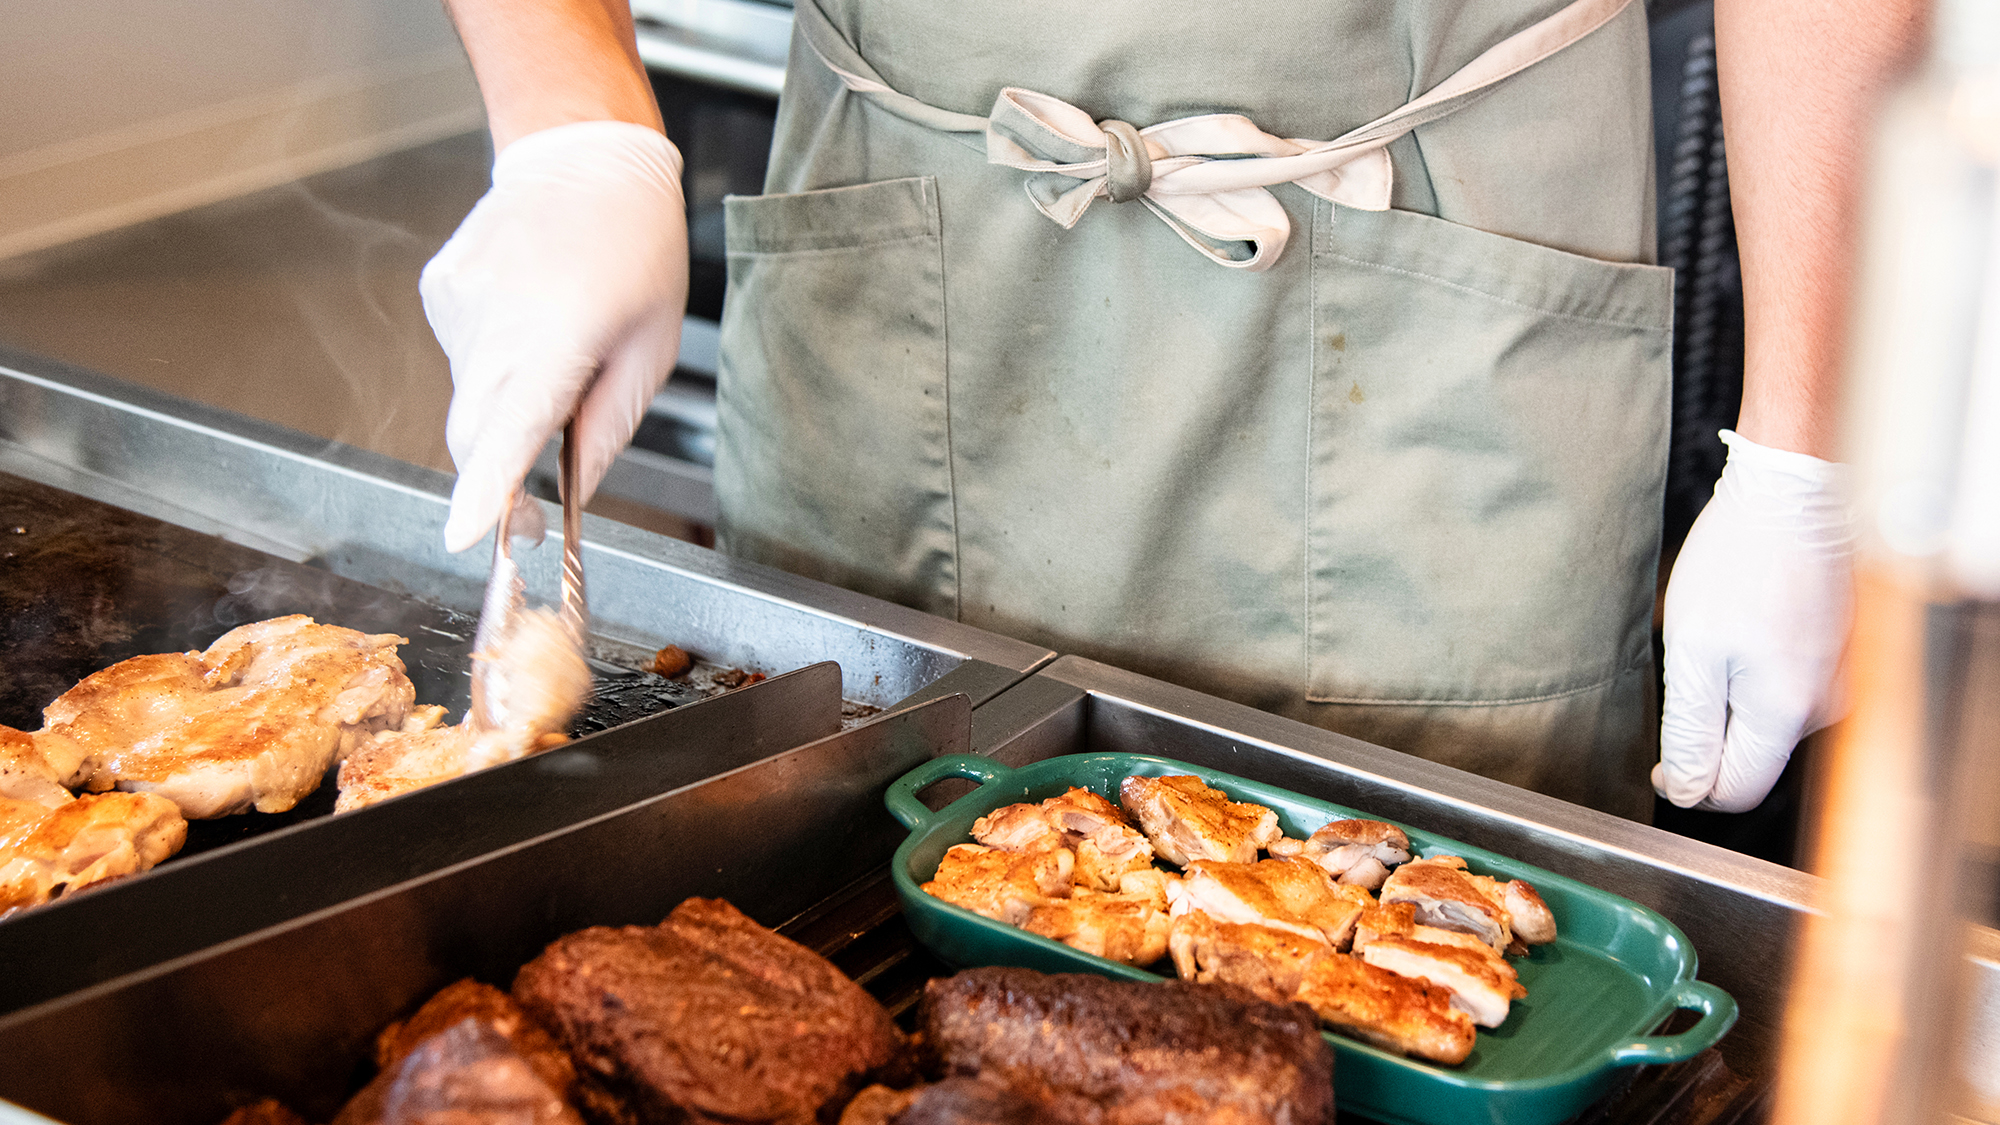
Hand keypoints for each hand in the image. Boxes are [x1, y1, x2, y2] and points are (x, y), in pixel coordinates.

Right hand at [421, 120, 687, 551]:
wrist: (585, 157)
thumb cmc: (636, 250)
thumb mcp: (651, 349)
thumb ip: (607, 427)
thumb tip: (573, 490)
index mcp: (557, 338)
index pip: (512, 428)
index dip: (488, 487)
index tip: (468, 534)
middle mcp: (496, 322)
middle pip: (474, 433)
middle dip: (497, 477)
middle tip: (528, 511)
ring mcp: (458, 305)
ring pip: (469, 398)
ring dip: (505, 402)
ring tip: (556, 348)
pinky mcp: (439, 292)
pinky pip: (463, 356)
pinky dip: (493, 361)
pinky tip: (528, 319)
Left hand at [1655, 430, 1854, 811]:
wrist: (1791, 493)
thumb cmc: (1738, 562)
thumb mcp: (1694, 651)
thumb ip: (1693, 728)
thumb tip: (1687, 790)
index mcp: (1786, 711)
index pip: (1738, 790)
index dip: (1691, 783)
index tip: (1658, 760)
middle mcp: (1824, 705)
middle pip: (1754, 757)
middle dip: (1711, 734)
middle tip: (1685, 677)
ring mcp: (1836, 678)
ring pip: (1767, 722)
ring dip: (1731, 698)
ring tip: (1717, 639)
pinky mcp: (1835, 653)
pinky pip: (1784, 687)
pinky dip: (1753, 672)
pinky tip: (1742, 626)